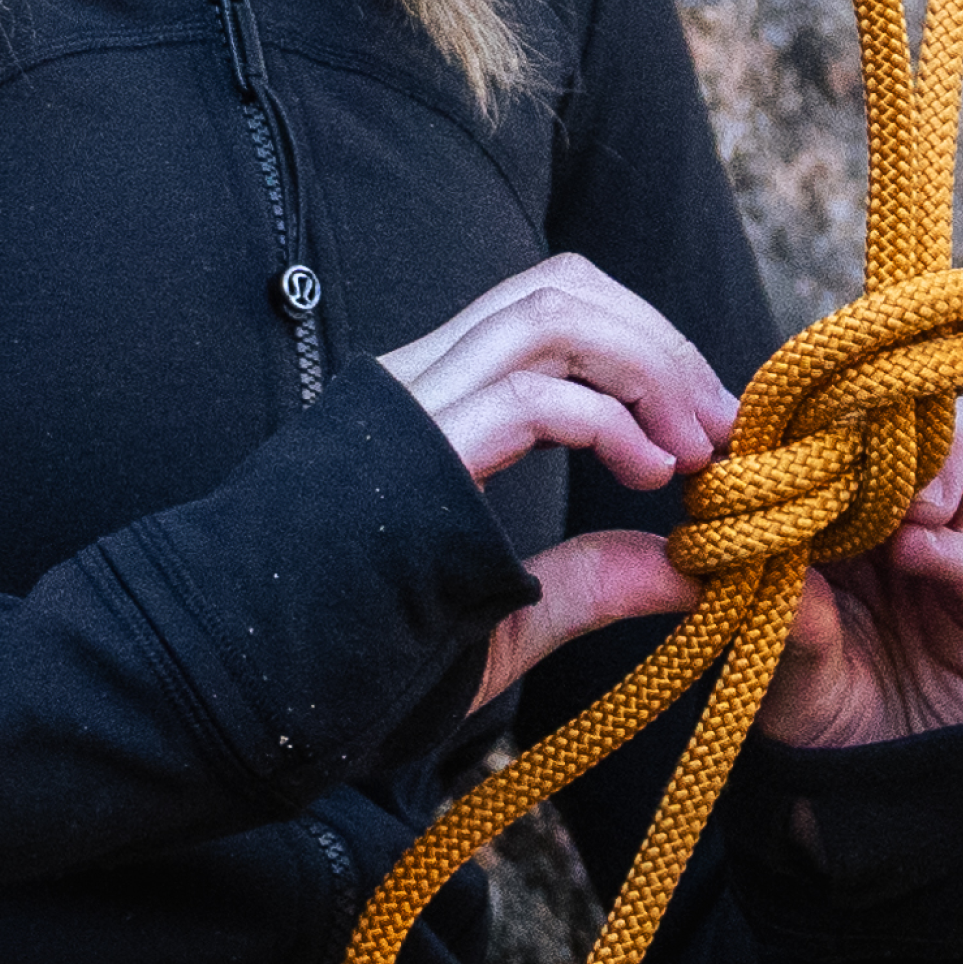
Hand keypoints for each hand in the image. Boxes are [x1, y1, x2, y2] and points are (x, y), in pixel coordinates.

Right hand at [382, 254, 739, 725]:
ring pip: (550, 311)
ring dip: (646, 365)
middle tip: (721, 426)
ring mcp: (411, 404)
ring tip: (693, 447)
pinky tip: (648, 474)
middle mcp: (419, 377)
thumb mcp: (504, 618)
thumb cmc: (351, 659)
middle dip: (661, 341)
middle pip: (562, 286)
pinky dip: (609, 421)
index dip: (642, 340)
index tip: (704, 424)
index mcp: (432, 399)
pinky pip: (530, 393)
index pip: (548, 304)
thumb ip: (588, 586)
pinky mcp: (414, 452)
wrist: (241, 677)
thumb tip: (688, 572)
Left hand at [755, 399, 962, 749]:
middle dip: (874, 415)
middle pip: (906, 410)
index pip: (835, 425)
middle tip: (839, 450)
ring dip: (926, 459)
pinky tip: (913, 552)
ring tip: (892, 509)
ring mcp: (950, 549)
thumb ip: (781, 620)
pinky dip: (948, 548)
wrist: (891, 793)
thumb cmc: (822, 713)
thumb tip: (759, 557)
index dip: (809, 417)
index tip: (776, 430)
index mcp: (835, 511)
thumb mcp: (783, 669)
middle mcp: (895, 515)